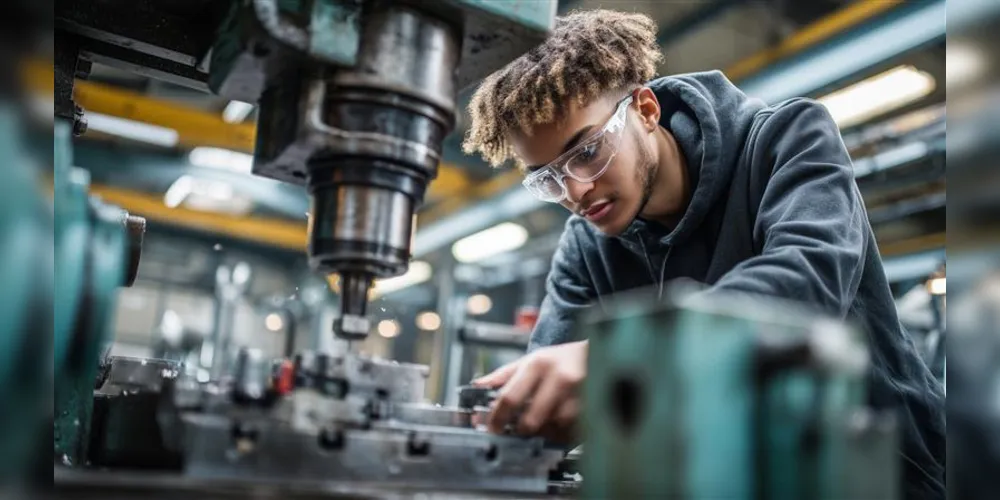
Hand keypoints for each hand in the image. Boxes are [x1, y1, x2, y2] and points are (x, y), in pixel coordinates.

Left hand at [471, 340, 587, 440]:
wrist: (601, 350)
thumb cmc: (563, 359)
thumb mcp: (532, 360)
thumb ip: (504, 375)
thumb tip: (478, 385)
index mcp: (539, 364)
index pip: (509, 397)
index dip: (497, 418)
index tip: (493, 428)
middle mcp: (559, 378)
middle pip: (531, 420)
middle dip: (521, 430)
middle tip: (518, 430)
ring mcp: (580, 395)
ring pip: (553, 429)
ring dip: (545, 432)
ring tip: (544, 423)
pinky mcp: (595, 408)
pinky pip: (572, 433)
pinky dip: (563, 434)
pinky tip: (561, 424)